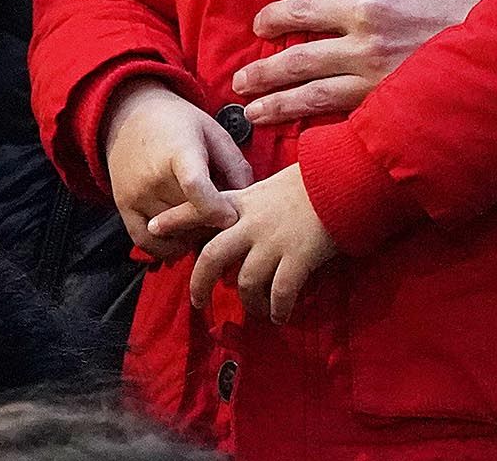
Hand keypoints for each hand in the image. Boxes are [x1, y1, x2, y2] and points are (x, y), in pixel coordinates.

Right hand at [103, 79, 250, 261]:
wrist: (129, 115)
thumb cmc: (176, 122)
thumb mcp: (212, 132)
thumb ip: (235, 165)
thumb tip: (250, 201)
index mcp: (178, 153)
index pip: (195, 188)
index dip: (216, 208)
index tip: (231, 216)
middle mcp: (153, 177)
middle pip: (190, 217)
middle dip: (212, 221)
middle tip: (221, 211)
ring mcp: (136, 195)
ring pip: (173, 233)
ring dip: (193, 234)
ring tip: (201, 215)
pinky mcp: (124, 207)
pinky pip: (147, 242)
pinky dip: (167, 246)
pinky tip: (181, 234)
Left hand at [188, 165, 338, 323]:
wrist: (344, 179)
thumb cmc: (312, 180)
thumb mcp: (272, 186)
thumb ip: (252, 206)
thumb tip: (241, 228)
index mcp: (243, 203)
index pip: (200, 208)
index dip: (174, 220)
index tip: (153, 228)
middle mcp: (251, 224)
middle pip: (212, 257)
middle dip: (200, 283)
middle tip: (198, 302)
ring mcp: (273, 242)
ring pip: (245, 282)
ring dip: (249, 302)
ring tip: (257, 310)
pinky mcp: (297, 258)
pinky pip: (279, 294)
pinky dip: (277, 310)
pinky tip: (280, 316)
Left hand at [231, 0, 496, 127]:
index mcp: (371, 7)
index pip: (304, 13)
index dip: (275, 18)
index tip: (259, 24)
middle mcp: (369, 52)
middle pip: (300, 64)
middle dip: (265, 75)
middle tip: (240, 84)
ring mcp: (385, 89)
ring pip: (317, 102)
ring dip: (281, 108)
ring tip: (253, 116)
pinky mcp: (404, 115)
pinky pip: (352, 127)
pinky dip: (323, 134)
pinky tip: (307, 140)